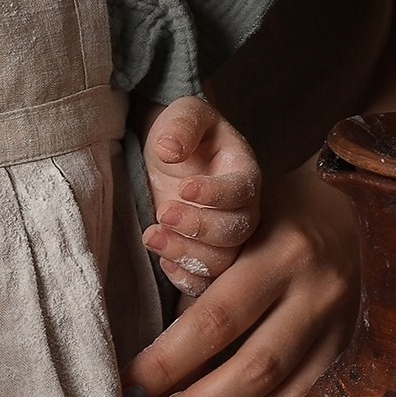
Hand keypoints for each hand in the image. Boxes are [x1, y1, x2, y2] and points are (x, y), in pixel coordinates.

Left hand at [123, 160, 358, 396]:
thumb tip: (149, 361)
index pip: (216, 319)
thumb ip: (201, 281)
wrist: (354, 219)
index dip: (166, 363)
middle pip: (252, 369)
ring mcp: (343, 328)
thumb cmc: (273, 219)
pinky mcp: (353, 354)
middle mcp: (319, 291)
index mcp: (282, 250)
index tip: (126, 390)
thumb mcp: (234, 228)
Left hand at [141, 98, 260, 294]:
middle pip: (236, 232)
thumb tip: (170, 149)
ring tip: (152, 236)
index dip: (216, 193)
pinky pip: (206, 282)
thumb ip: (183, 124)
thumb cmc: (181, 132)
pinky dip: (185, 279)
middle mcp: (241, 209)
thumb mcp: (184, 114)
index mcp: (243, 173)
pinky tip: (163, 263)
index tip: (184, 186)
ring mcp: (224, 238)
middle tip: (164, 213)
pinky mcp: (206, 257)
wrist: (168, 154)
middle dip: (198, 228)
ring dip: (186, 254)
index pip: (242, 190)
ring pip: (221, 261)